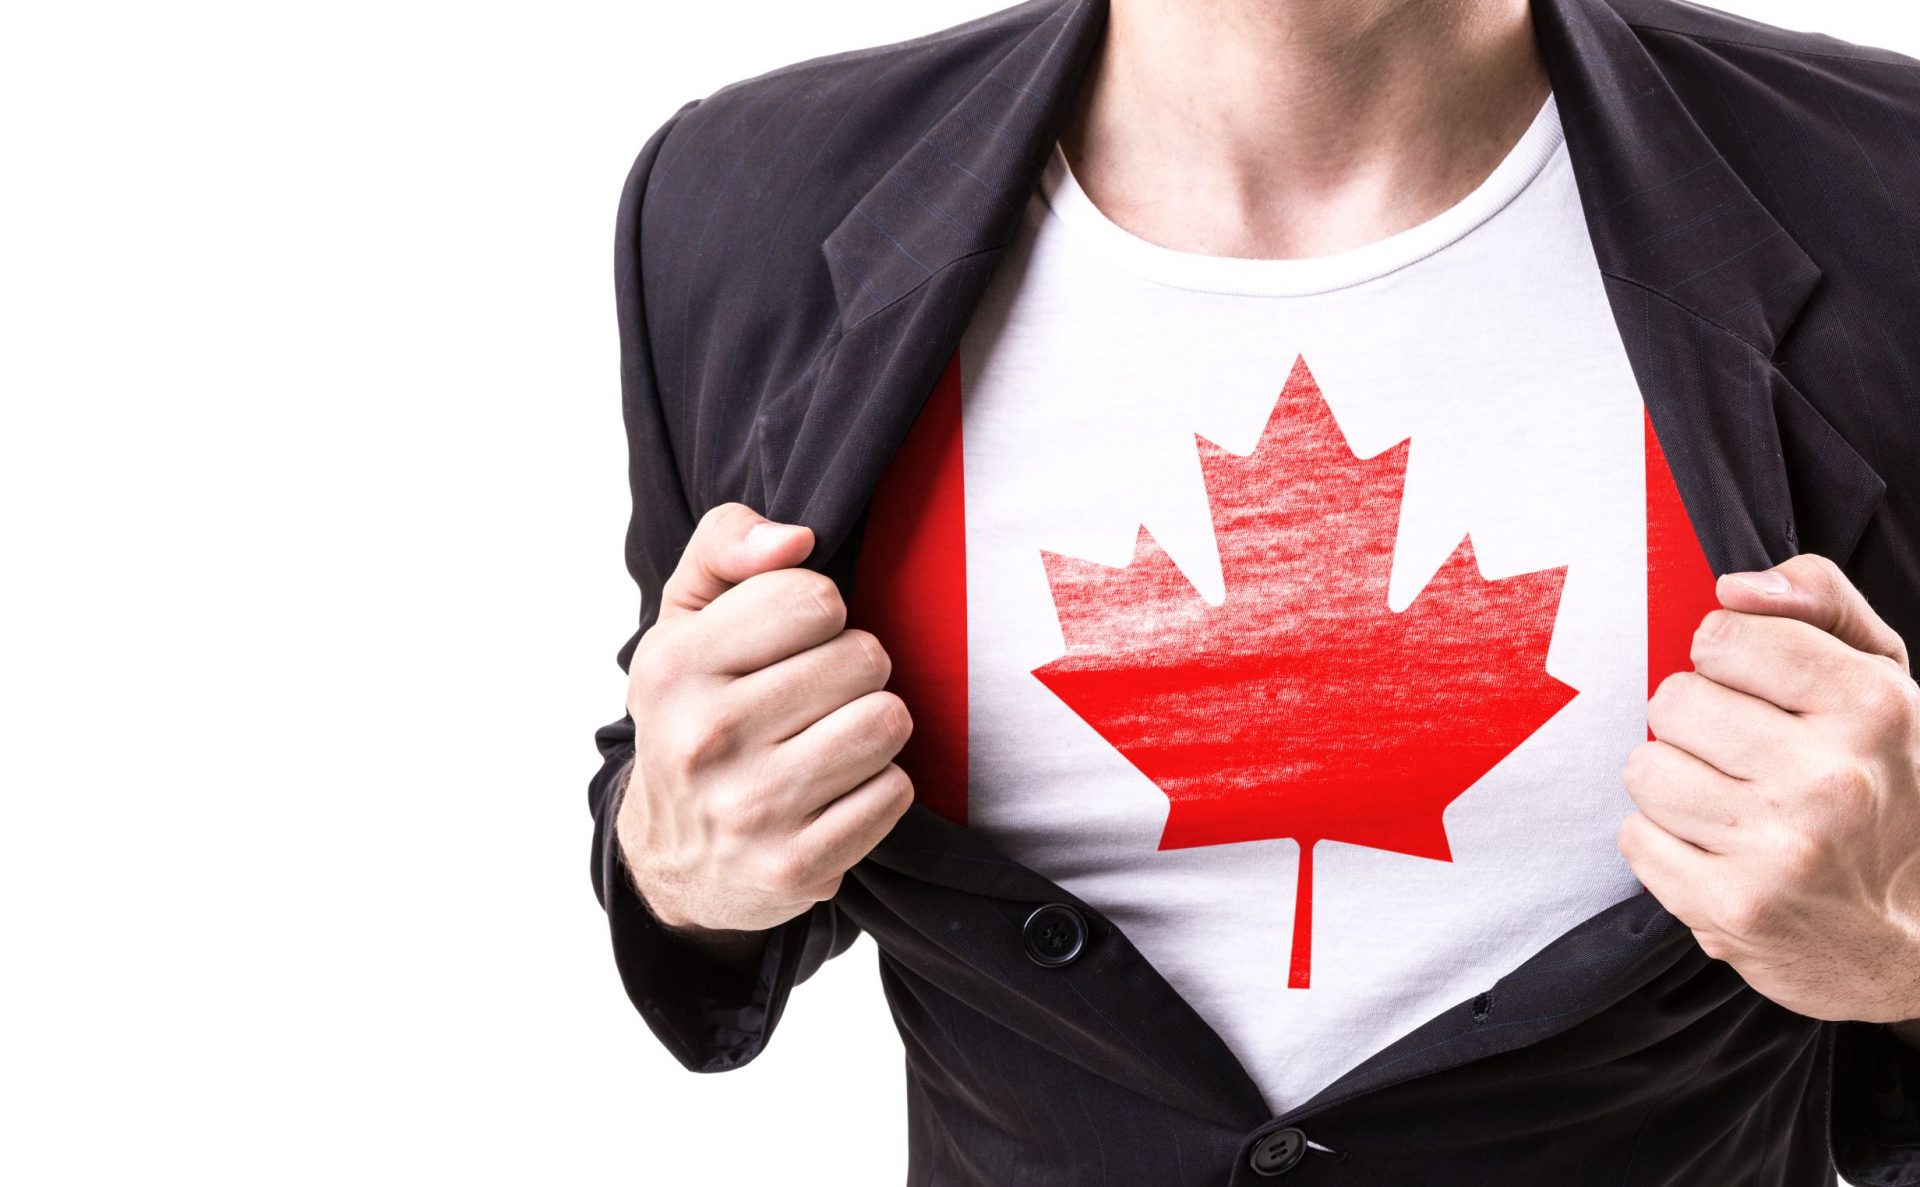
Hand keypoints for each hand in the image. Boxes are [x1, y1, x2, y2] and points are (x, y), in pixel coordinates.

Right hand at [616, 502, 914, 938]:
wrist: (672, 858)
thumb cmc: (695, 712)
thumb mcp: (684, 618)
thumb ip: (726, 546)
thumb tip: (796, 539)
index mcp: (674, 666)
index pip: (813, 599)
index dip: (821, 611)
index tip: (793, 639)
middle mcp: (706, 738)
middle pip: (863, 658)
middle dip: (854, 669)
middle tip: (816, 695)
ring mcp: (751, 809)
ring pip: (887, 722)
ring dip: (873, 724)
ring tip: (830, 736)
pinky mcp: (796, 864)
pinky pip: (894, 792)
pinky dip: (878, 786)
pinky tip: (834, 791)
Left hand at [1618, 552, 1919, 1024]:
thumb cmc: (1891, 790)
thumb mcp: (1887, 685)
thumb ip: (1820, 607)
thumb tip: (1732, 587)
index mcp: (1873, 706)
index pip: (1722, 637)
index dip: (1727, 660)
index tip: (1756, 689)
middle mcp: (1829, 777)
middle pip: (1672, 701)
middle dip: (1697, 723)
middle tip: (1744, 755)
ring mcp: (1779, 848)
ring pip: (1644, 768)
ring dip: (1675, 783)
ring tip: (1732, 805)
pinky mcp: (1730, 907)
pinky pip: (1636, 838)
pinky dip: (1667, 844)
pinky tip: (1723, 852)